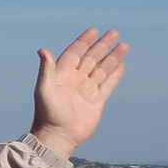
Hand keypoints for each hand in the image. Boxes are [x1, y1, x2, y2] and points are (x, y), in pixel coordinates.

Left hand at [31, 29, 127, 158]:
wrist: (58, 137)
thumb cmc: (48, 113)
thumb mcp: (45, 89)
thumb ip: (46, 69)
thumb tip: (43, 50)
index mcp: (61, 75)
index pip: (75, 54)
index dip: (83, 42)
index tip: (93, 31)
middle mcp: (74, 81)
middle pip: (91, 59)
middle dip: (102, 46)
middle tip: (114, 33)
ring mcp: (86, 91)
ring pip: (102, 70)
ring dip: (112, 58)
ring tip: (124, 45)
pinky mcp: (96, 102)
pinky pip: (107, 85)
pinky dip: (114, 75)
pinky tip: (121, 65)